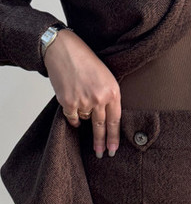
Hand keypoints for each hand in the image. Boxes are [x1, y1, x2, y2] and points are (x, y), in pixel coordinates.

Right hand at [43, 29, 120, 157]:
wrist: (63, 49)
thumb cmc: (85, 60)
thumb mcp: (106, 77)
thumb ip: (109, 97)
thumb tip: (108, 120)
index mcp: (113, 92)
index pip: (115, 121)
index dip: (114, 138)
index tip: (113, 149)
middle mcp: (99, 98)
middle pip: (101, 127)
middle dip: (101, 143)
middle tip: (101, 154)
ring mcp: (84, 101)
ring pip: (85, 119)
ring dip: (84, 116)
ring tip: (81, 100)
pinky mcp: (68, 102)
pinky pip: (73, 118)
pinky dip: (73, 116)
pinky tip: (73, 107)